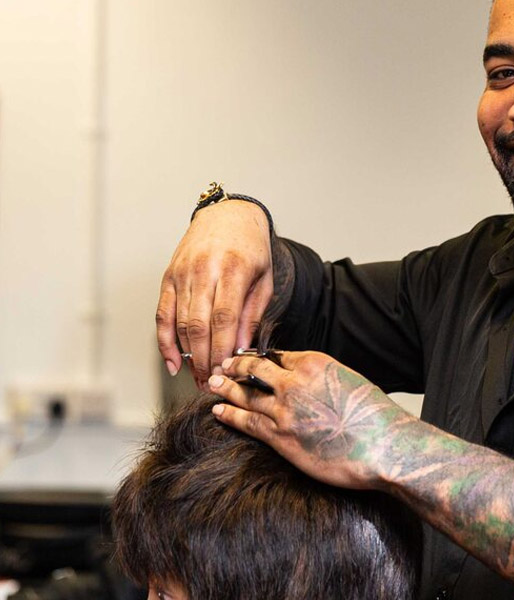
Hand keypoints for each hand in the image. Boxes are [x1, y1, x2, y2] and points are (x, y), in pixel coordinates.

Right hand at [156, 201, 272, 383]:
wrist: (228, 216)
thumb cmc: (251, 249)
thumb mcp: (264, 279)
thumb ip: (252, 314)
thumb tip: (242, 350)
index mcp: (233, 269)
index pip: (224, 319)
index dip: (222, 350)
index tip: (226, 373)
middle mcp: (204, 270)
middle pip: (199, 325)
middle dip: (204, 359)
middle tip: (211, 383)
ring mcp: (182, 273)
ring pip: (180, 323)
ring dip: (187, 356)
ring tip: (198, 377)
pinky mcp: (168, 277)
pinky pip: (162, 314)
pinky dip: (165, 341)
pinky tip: (173, 363)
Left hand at [209, 351, 407, 489]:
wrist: (383, 446)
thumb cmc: (375, 418)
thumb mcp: (350, 383)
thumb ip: (324, 380)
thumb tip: (312, 386)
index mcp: (315, 363)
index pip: (278, 355)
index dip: (260, 357)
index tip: (249, 359)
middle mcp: (295, 381)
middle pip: (254, 369)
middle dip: (235, 366)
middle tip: (222, 365)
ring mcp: (284, 409)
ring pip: (245, 393)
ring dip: (225, 388)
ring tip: (212, 384)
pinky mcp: (280, 436)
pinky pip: (246, 421)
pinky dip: (229, 414)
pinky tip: (218, 411)